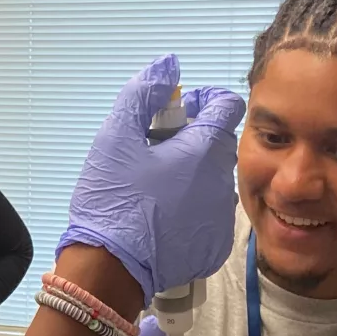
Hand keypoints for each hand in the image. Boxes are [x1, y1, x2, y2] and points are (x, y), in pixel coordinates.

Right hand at [57, 55, 244, 297]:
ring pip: (215, 182)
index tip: (178, 114)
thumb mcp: (115, 138)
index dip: (203, 102)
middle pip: (219, 146)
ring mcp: (222, 217)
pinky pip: (210, 217)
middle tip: (156, 155)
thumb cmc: (111, 202)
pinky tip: (164, 221)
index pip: (227, 106)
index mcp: (203, 150)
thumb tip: (167, 66)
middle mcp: (223, 182)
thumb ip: (142, 94)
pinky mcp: (215, 247)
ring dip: (193, 179)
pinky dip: (192, 213)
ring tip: (157, 192)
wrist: (109, 269)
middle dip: (193, 142)